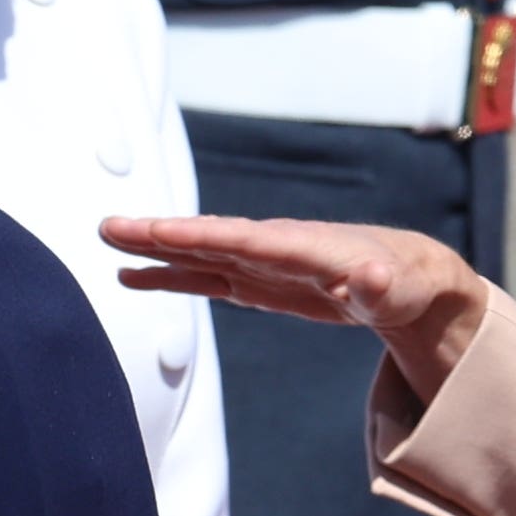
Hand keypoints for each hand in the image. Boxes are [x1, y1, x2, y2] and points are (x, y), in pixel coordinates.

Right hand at [97, 215, 486, 404]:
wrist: (407, 277)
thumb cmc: (402, 282)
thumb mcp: (395, 289)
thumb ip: (374, 285)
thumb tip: (368, 277)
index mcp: (298, 247)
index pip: (238, 239)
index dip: (196, 237)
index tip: (155, 231)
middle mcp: (270, 247)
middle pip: (205, 238)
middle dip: (157, 233)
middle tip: (108, 227)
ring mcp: (259, 262)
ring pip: (197, 254)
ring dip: (153, 250)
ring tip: (108, 242)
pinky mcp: (255, 281)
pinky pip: (204, 276)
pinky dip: (169, 276)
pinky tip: (135, 277)